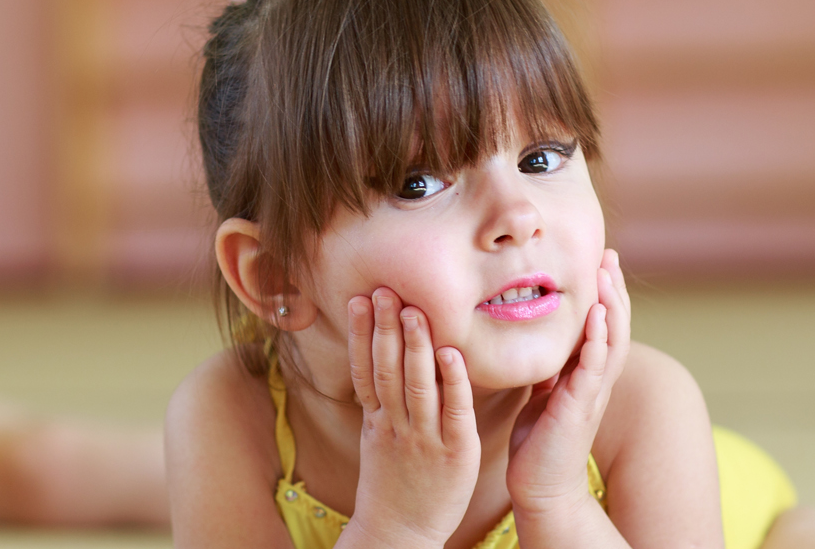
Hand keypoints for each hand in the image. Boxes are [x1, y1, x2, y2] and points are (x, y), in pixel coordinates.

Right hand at [341, 288, 479, 546]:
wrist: (400, 533)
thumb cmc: (393, 485)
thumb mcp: (377, 440)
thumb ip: (381, 403)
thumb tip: (379, 363)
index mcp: (378, 420)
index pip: (365, 369)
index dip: (360, 334)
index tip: (358, 299)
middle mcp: (397, 425)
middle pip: (388, 370)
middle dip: (385, 328)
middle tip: (385, 290)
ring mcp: (425, 438)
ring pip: (417, 385)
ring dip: (415, 345)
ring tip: (414, 309)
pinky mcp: (456, 452)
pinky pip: (454, 411)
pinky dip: (452, 381)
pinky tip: (450, 353)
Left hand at [505, 249, 631, 515]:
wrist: (540, 485)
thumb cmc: (539, 443)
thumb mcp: (543, 395)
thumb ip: (549, 369)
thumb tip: (542, 345)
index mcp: (586, 375)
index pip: (601, 326)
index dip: (603, 294)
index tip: (599, 262)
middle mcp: (595, 380)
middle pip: (614, 325)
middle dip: (613, 289)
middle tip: (608, 255)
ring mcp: (591, 393)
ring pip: (610, 342)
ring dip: (611, 306)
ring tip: (607, 274)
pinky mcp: (579, 407)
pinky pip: (594, 368)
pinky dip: (597, 340)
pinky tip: (597, 317)